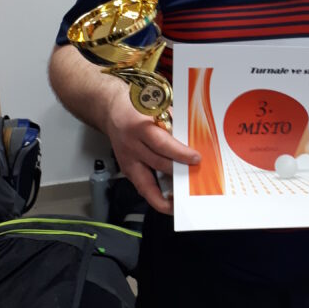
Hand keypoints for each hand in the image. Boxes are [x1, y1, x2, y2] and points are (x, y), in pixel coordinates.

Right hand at [105, 88, 199, 213]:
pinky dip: (155, 195)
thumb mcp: (157, 109)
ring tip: (182, 197)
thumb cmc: (136, 108)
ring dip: (167, 190)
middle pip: (158, 163)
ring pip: (148, 182)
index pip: (162, 144)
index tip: (196, 158)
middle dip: (178, 172)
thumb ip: (173, 124)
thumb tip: (191, 140)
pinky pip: (142, 187)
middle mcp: (131, 145)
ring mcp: (126, 160)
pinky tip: (167, 200)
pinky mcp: (125, 169)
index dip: (180, 153)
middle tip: (195, 177)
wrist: (112, 111)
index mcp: (140, 127)